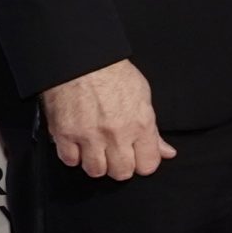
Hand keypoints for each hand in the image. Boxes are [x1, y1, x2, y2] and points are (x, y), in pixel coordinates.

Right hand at [41, 60, 174, 180]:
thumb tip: (167, 152)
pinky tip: (78, 144)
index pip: (147, 166)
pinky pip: (70, 160)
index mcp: (140, 124)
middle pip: (121, 173)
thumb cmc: (114, 74)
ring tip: (96, 149)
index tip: (137, 156)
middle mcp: (116, 134)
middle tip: (116, 154)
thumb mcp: (143, 97)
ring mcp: (88, 136)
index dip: (143, 163)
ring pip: (95, 171)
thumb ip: (154, 131)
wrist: (82, 59)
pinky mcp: (64, 133)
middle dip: (120, 166)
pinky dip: (73, 156)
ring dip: (96, 163)